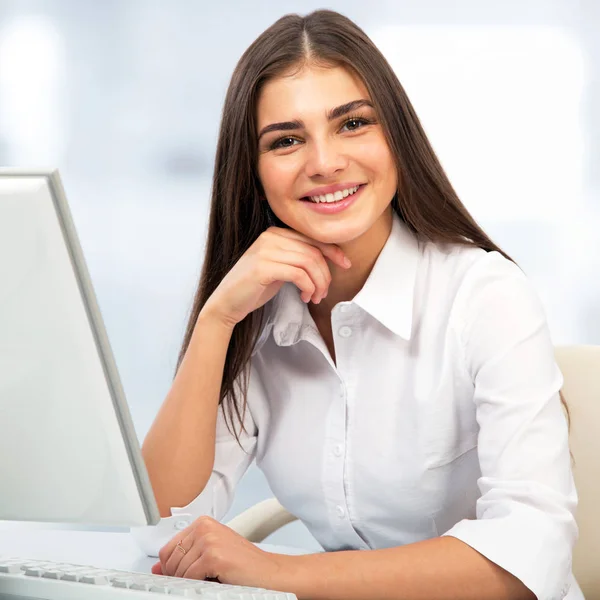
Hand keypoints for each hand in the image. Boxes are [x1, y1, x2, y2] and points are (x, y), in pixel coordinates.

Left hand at [152, 516, 286, 588]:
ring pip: (179, 571)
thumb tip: (157, 567)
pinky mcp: (213, 555)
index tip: (181, 576)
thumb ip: (184, 558)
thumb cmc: (244, 565)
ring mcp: (209, 540)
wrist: (270, 573)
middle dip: (180, 576)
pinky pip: (189, 579)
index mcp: (203, 523)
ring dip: (191, 582)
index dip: (170, 568)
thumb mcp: (210, 555)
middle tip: (201, 580)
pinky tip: (214, 581)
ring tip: (211, 579)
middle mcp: (204, 527)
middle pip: (171, 560)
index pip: (168, 548)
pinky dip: (198, 586)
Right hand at [202, 226, 350, 328]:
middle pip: (313, 251)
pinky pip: (299, 274)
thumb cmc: (254, 287)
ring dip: (318, 283)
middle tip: (325, 293)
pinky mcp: (263, 267)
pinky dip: (308, 287)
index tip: (345, 265)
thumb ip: (297, 258)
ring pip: (309, 262)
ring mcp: (266, 250)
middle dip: (326, 274)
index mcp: (275, 233)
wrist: (227, 303)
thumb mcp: (279, 267)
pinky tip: (304, 297)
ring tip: (315, 297)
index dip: (333, 251)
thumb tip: (327, 261)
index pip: (312, 238)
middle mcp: (271, 237)